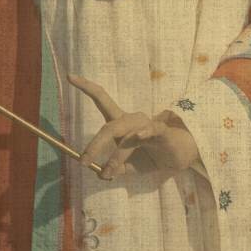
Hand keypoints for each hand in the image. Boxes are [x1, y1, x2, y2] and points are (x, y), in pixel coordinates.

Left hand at [68, 75, 200, 179]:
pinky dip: (146, 132)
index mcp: (121, 124)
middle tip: (83, 161)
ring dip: (116, 156)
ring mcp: (147, 125)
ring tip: (108, 172)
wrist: (180, 158)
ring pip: (127, 138)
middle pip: (110, 126)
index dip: (87, 87)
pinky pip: (154, 130)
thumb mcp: (129, 167)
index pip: (102, 100)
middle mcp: (132, 120)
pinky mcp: (163, 132)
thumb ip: (115, 169)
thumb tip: (101, 175)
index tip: (70, 76)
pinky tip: (140, 135)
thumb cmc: (152, 156)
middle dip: (94, 145)